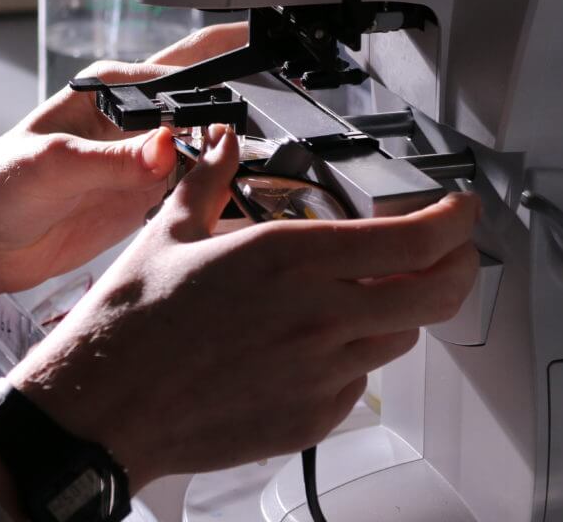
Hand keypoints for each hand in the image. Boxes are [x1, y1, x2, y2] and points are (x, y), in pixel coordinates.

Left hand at [0, 23, 246, 364]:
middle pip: (204, 96)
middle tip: (289, 99)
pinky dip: (220, 186)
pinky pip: (196, 184)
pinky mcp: (146, 195)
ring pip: (209, 142)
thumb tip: (166, 147)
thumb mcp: (53, 167)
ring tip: (277, 153)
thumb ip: (114, 160)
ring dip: (237, 147)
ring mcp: (143, 157)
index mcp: (108, 88)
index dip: (226, 70)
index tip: (266, 73)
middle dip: (245, 94)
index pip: (180, 70)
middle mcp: (132, 117)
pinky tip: (243, 191)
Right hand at [0, 125, 480, 506]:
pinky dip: (358, 357)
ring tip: (378, 295)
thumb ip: (211, 179)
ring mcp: (319, 371)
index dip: (454, 224)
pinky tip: (325, 344)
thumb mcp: (170, 231)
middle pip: (435, 292)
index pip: (413, 240)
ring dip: (405, 311)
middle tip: (456, 250)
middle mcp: (317, 314)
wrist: (101, 407)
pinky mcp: (311, 418)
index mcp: (290, 258)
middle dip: (460, 265)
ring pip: (402, 337)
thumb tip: (222, 144)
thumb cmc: (130, 324)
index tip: (461, 212)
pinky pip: (361, 382)